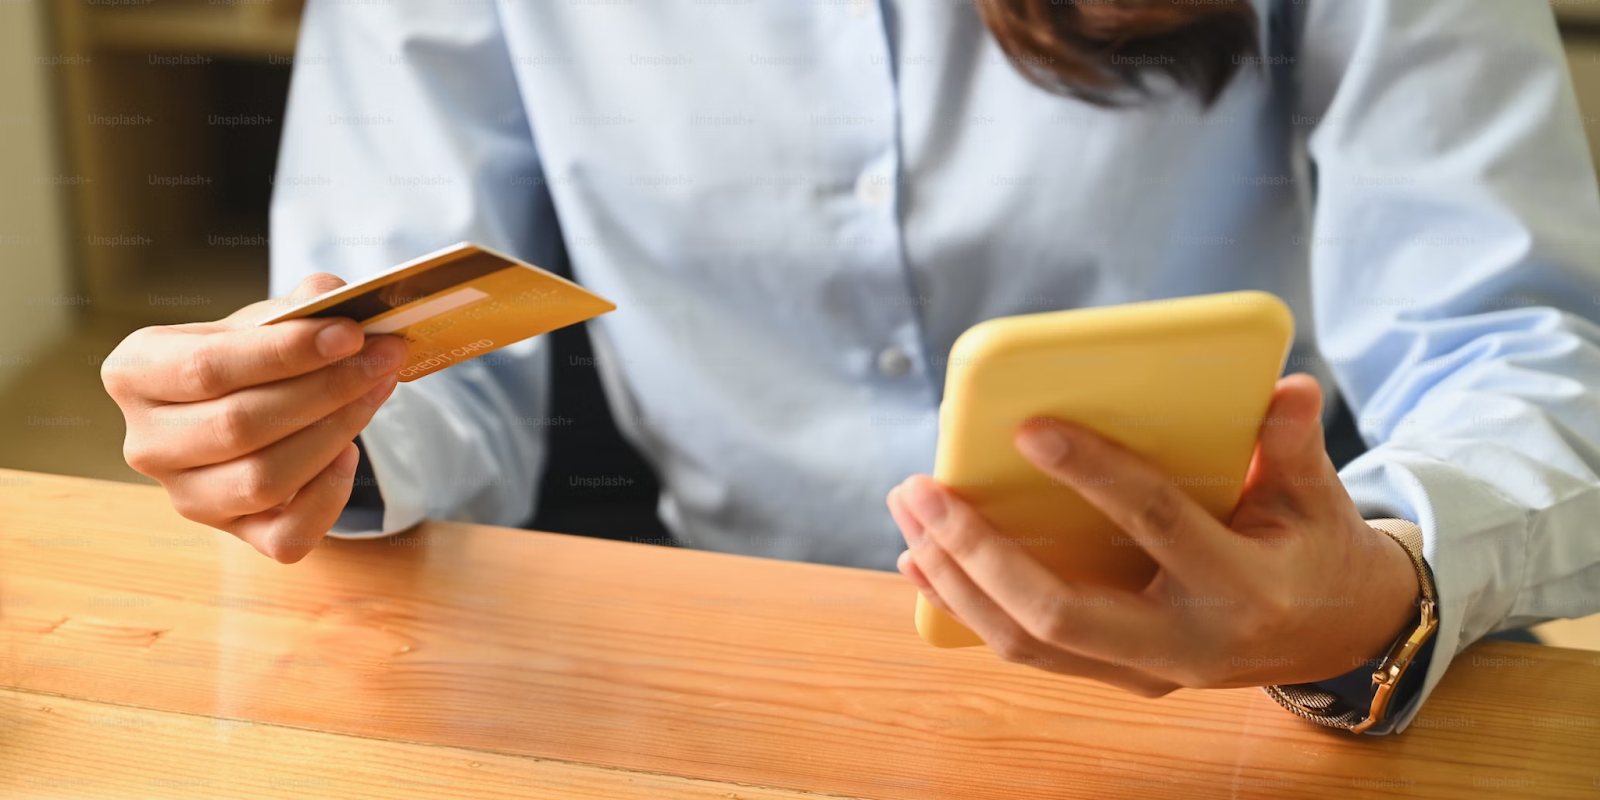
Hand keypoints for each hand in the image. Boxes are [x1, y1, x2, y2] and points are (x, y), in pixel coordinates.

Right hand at [103, 274, 407, 562]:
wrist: (248, 404)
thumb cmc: (250, 358)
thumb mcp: (262, 319)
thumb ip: (296, 305)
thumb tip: (331, 295)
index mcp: (135, 373)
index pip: (208, 367)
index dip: (285, 352)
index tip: (351, 333)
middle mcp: (148, 443)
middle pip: (240, 425)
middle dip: (325, 389)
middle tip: (383, 359)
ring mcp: (187, 497)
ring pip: (264, 479)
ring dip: (336, 433)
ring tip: (377, 390)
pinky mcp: (233, 535)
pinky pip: (286, 535)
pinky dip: (329, 496)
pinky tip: (350, 453)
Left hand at [887, 374, 1419, 696]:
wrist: (1339, 637)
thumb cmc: (1318, 550)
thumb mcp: (1317, 497)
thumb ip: (1293, 445)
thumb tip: (1284, 387)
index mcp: (1242, 588)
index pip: (1156, 523)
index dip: (1093, 475)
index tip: (1027, 428)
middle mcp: (1186, 643)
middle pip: (1058, 614)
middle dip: (978, 553)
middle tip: (922, 489)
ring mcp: (1148, 672)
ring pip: (1026, 642)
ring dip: (954, 580)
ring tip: (909, 516)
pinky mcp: (1120, 676)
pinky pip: (1028, 649)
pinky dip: (968, 606)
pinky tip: (924, 560)